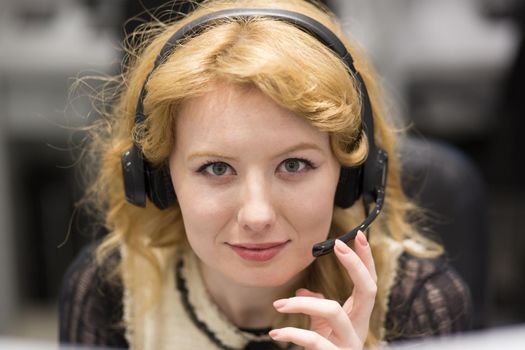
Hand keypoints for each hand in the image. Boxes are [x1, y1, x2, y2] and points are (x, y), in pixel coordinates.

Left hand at [269, 231, 376, 349]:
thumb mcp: (322, 329)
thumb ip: (317, 307)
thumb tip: (302, 290)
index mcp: (358, 317)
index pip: (368, 281)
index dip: (365, 258)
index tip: (356, 234)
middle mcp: (359, 328)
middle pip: (368, 290)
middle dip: (355, 265)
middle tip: (338, 245)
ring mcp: (349, 344)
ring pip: (334, 312)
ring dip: (303, 304)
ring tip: (279, 305)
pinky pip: (314, 341)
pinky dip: (292, 334)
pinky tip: (276, 334)